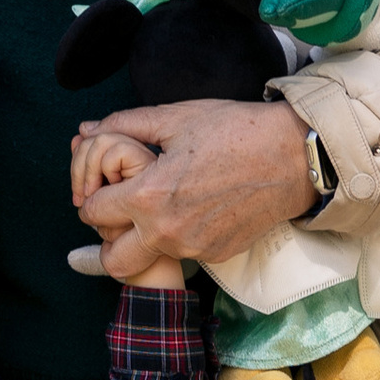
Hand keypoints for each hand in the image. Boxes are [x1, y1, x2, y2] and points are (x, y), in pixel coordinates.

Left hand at [75, 99, 310, 275]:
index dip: (91, 194)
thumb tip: (85, 129)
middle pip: (112, 260)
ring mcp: (193, 249)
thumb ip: (123, 125)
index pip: (92, 211)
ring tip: (162, 204)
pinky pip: (183, 253)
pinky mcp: (216, 255)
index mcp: (148, 197)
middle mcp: (166, 232)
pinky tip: (196, 207)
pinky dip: (180, 236)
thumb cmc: (234, 131)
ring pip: (150, 255)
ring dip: (145, 237)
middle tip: (120, 213)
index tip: (104, 185)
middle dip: (107, 239)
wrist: (294, 157)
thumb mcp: (174, 118)